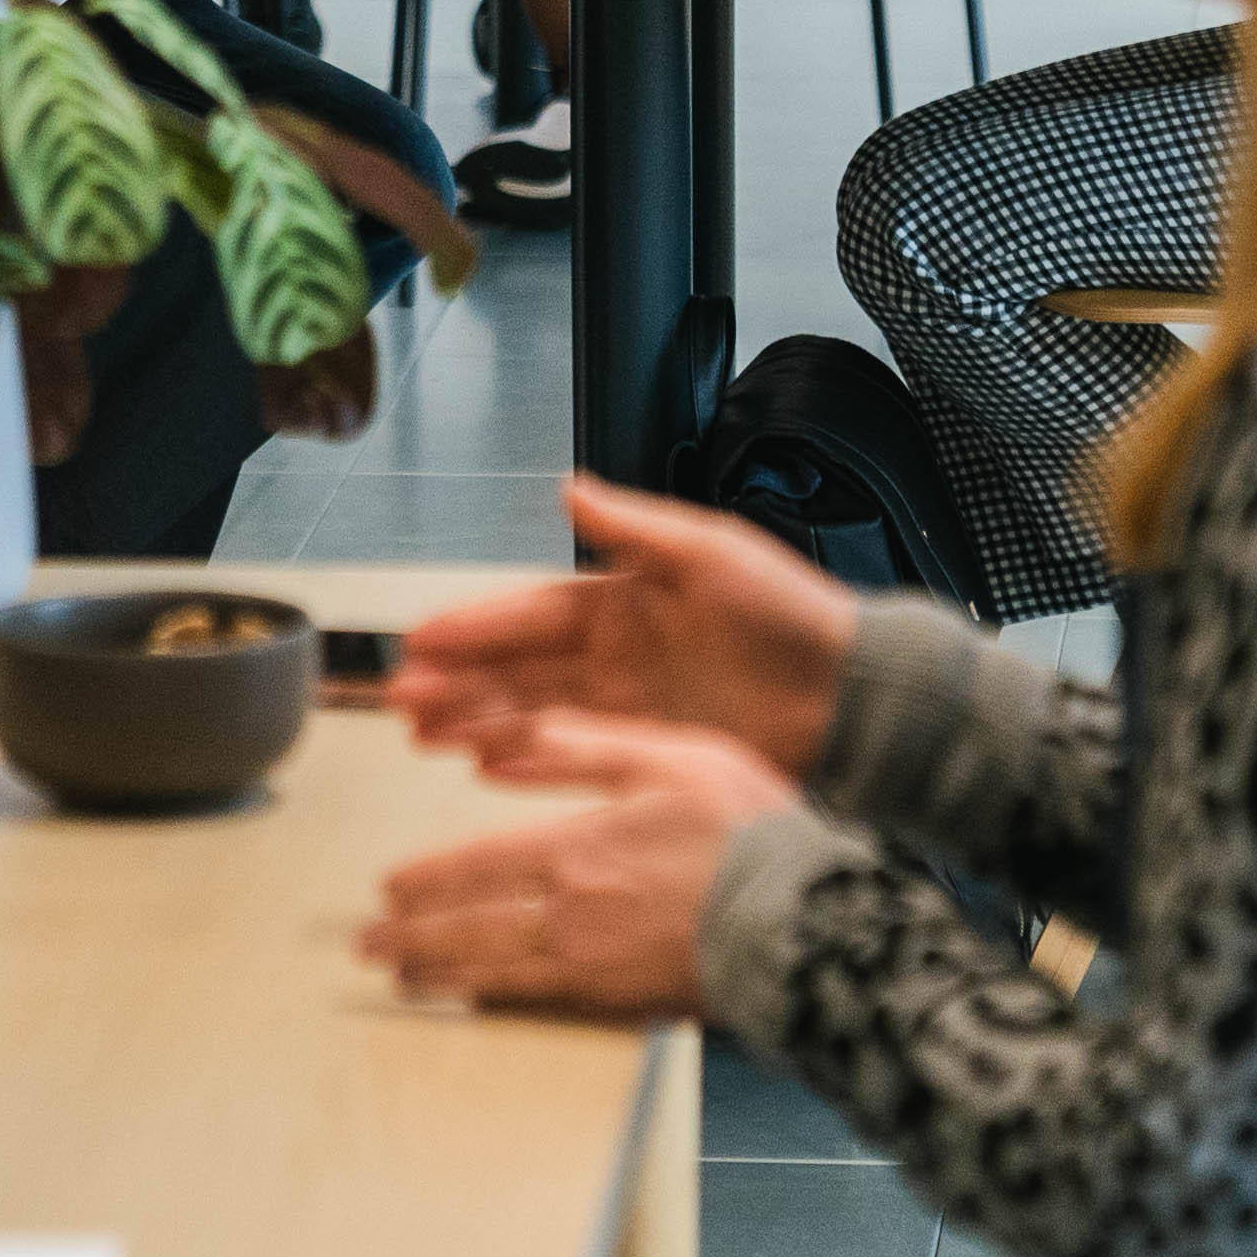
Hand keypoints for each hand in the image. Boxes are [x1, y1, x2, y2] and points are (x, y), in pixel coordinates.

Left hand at [357, 715, 795, 1015]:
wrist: (813, 920)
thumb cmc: (749, 831)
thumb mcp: (668, 755)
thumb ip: (582, 745)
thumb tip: (507, 744)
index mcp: (575, 849)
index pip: (474, 868)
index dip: (425, 880)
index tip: (389, 887)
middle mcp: (571, 914)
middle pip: (470, 929)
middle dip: (413, 937)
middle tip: (370, 946)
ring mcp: (598, 967)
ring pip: (497, 973)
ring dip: (444, 975)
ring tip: (405, 979)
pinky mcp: (629, 1002)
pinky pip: (545, 1005)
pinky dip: (501, 1003)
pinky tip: (481, 1003)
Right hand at [385, 473, 854, 779]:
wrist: (853, 693)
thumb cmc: (792, 614)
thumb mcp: (711, 550)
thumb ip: (634, 527)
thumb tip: (570, 487)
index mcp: (622, 601)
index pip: (530, 613)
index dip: (474, 627)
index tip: (421, 637)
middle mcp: (615, 654)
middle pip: (518, 669)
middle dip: (457, 682)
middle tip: (403, 698)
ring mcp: (630, 705)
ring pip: (535, 712)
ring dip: (478, 721)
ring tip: (426, 735)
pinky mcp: (651, 747)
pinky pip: (575, 752)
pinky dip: (530, 759)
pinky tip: (489, 769)